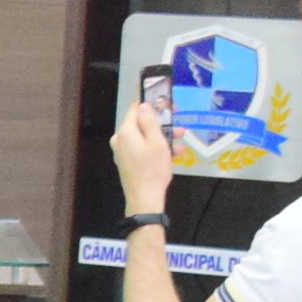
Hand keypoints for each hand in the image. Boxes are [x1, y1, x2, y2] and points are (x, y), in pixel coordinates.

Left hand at [106, 89, 177, 224]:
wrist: (145, 199)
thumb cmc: (153, 170)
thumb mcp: (157, 142)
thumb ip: (150, 121)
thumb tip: (145, 105)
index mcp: (125, 132)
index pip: (136, 108)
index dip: (152, 102)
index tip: (168, 103)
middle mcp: (120, 140)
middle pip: (141, 123)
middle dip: (162, 122)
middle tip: (178, 122)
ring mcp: (123, 151)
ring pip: (145, 136)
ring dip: (163, 135)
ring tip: (181, 138)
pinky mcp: (128, 161)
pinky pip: (143, 148)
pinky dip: (157, 147)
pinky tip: (175, 152)